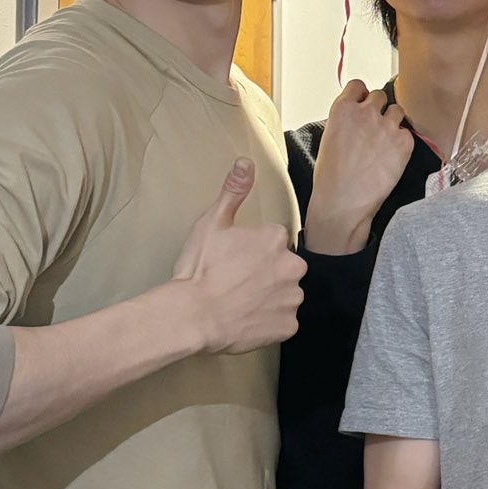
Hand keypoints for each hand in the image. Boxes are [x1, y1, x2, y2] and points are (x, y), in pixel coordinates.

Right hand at [173, 159, 305, 353]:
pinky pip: (284, 322)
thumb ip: (233, 191)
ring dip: (270, 298)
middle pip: (284, 268)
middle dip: (267, 274)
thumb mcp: (213, 223)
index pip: (273, 242)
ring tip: (241, 303)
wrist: (193, 315)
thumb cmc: (201, 268)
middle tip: (238, 283)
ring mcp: (292, 298)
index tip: (235, 261)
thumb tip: (246, 162)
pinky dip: (269, 323)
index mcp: (277, 239)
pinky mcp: (289, 326)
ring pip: (286, 295)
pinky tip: (247, 320)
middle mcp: (293, 267)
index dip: (252, 252)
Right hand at [302, 79, 414, 254]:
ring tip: (385, 140)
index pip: (358, 86)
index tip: (363, 104)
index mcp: (343, 109)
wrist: (343, 201)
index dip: (361, 96)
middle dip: (378, 108)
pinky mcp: (403, 142)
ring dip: (392, 121)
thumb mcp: (329, 138)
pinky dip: (402, 142)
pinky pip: (407, 133)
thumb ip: (345, 121)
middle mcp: (366, 112)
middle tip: (375, 126)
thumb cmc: (331, 177)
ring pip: (397, 110)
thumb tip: (357, 118)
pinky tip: (392, 156)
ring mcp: (387, 126)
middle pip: (380, 96)